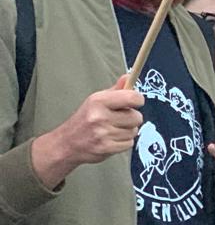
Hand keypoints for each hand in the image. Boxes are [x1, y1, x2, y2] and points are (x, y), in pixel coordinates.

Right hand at [29, 78, 143, 187]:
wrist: (66, 143)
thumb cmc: (84, 119)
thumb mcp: (96, 100)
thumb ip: (115, 90)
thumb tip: (128, 76)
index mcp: (98, 101)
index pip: (132, 98)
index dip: (138, 100)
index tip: (135, 102)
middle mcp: (100, 116)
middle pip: (137, 117)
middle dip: (131, 118)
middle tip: (119, 119)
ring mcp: (103, 133)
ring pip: (134, 131)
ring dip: (127, 131)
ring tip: (112, 130)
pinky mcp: (106, 148)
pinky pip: (129, 143)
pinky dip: (123, 142)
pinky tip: (111, 139)